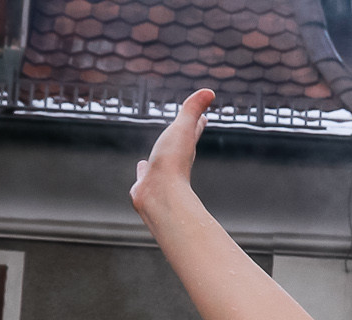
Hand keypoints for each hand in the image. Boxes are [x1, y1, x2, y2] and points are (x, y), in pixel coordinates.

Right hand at [131, 89, 213, 213]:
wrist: (160, 197)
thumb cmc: (172, 163)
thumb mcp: (182, 130)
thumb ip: (192, 110)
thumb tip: (209, 91)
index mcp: (185, 147)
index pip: (194, 130)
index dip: (198, 122)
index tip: (204, 117)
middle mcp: (175, 161)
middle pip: (180, 145)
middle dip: (183, 137)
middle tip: (186, 130)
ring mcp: (160, 173)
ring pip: (161, 159)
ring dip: (162, 153)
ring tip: (160, 150)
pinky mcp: (146, 184)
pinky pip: (144, 173)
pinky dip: (143, 168)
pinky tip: (141, 167)